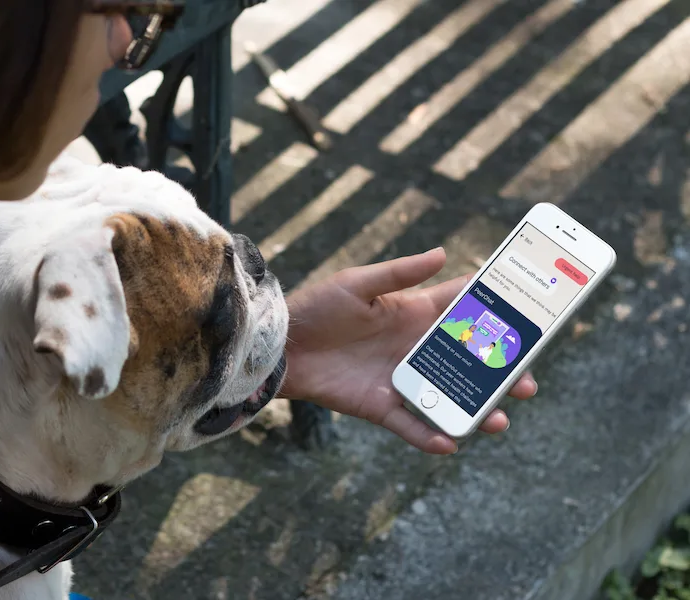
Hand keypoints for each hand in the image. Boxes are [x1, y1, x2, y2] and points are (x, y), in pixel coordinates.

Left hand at [280, 247, 536, 453]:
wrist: (281, 345)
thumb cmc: (318, 307)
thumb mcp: (358, 283)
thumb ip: (399, 272)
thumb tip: (442, 253)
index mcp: (413, 314)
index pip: (463, 311)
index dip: (495, 313)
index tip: (532, 318)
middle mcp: (414, 348)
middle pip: (468, 362)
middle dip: (500, 373)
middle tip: (527, 381)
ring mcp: (400, 379)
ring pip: (448, 397)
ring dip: (475, 410)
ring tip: (499, 419)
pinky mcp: (379, 405)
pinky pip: (410, 424)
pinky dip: (429, 436)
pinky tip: (450, 444)